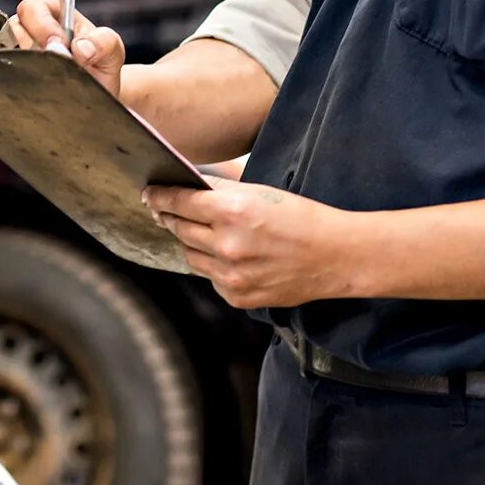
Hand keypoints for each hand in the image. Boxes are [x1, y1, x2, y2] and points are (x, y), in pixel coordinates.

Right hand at [8, 0, 125, 96]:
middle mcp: (31, 30)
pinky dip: (22, 83)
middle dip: (33, 47)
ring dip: (28, 66)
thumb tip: (82, 47)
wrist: (96, 98)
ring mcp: (20, 53)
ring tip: (52, 77)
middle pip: (13, 28)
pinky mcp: (14, 76)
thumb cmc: (100, 67)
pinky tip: (41, 88)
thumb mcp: (112, 52)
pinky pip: (6, 76)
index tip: (59, 45)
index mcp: (53, 13)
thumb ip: (105, 42)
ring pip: (6, 53)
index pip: (32, 7)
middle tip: (55, 64)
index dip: (42, 25)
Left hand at [144, 177, 357, 309]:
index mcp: (232, 212)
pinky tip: (229, 256)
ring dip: (191, 242)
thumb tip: (187, 187)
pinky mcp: (238, 297)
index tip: (149, 193)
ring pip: (190, 255)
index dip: (160, 196)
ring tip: (202, 232)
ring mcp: (231, 276)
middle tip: (165, 210)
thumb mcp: (260, 193)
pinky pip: (210, 278)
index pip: (179, 202)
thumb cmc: (301, 217)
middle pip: (179, 229)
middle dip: (170, 217)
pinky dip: (213, 265)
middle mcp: (227, 246)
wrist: (335, 257)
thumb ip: (220, 192)